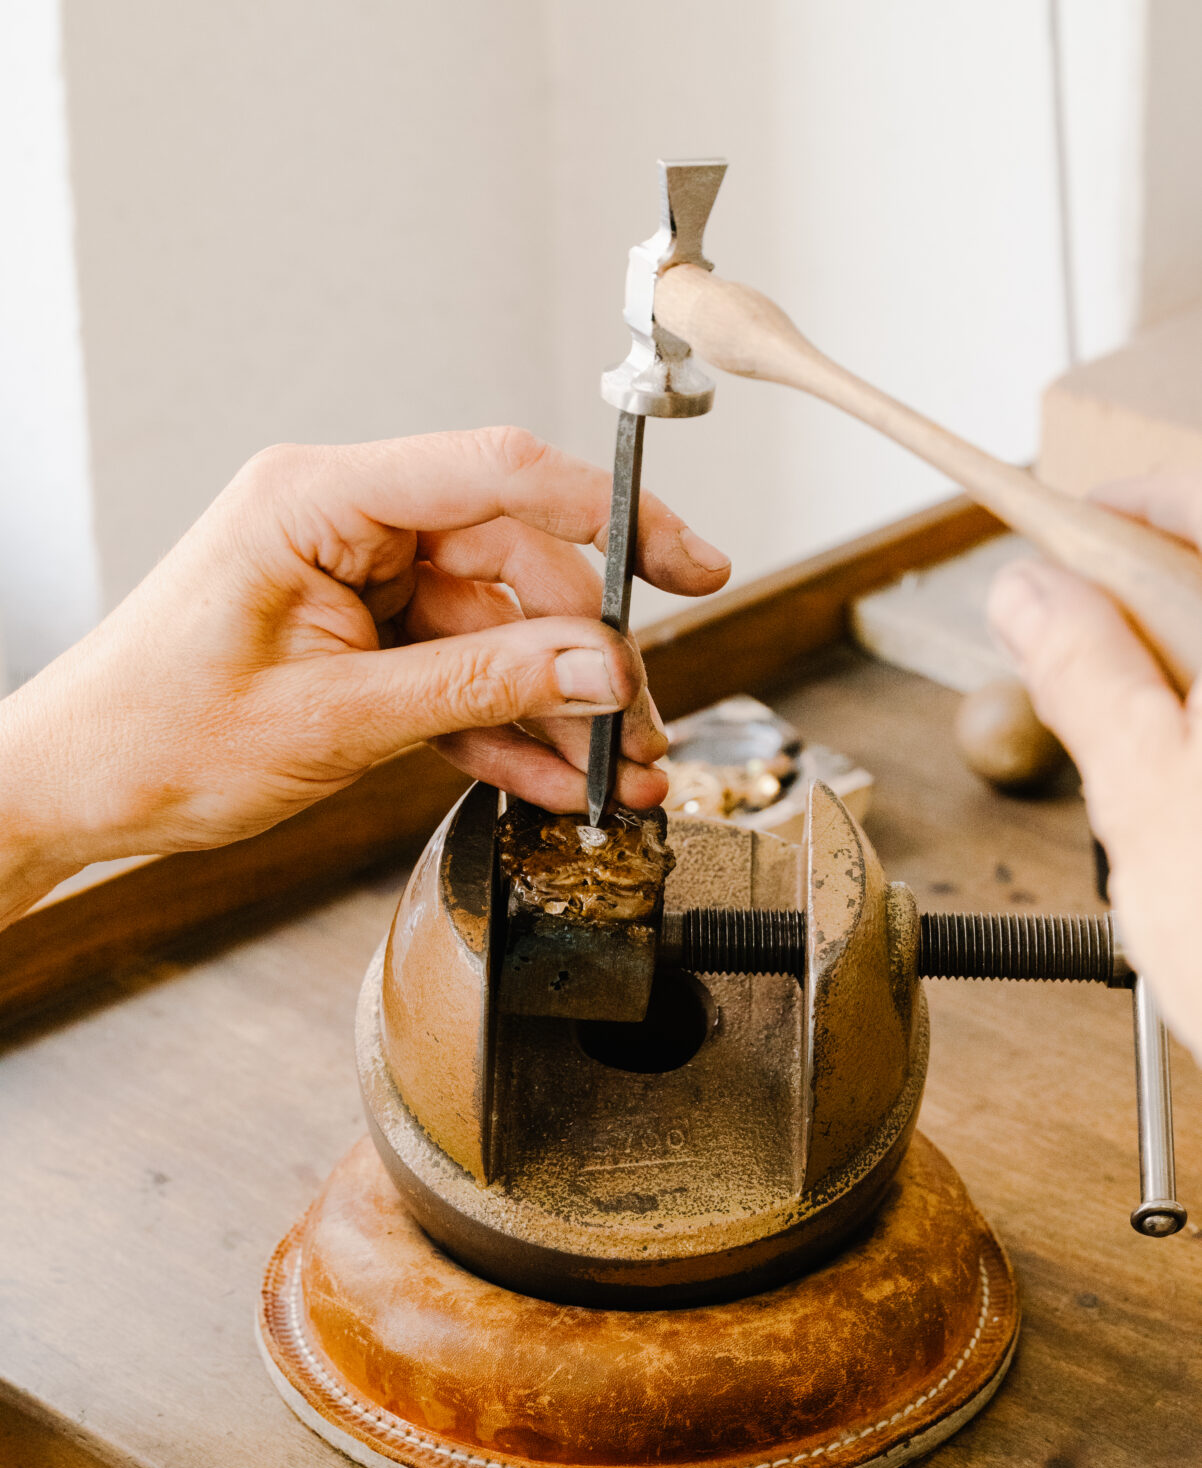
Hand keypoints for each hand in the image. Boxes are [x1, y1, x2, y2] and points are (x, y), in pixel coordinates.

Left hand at [0, 428, 728, 924]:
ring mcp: (358, 588)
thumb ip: (477, 686)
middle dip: (587, 655)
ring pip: (497, 633)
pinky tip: (556, 780)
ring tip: (613, 775)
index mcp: (319, 500)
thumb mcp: (333, 718)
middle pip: (513, 565)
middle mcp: (347, 528)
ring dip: (558, 708)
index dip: (608, 514)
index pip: (496, 474)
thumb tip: (599, 666)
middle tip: (639, 731)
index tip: (687, 565)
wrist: (80, 792)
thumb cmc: (157, 736)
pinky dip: (505, 731)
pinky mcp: (364, 646)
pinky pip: (459, 678)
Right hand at [987, 467, 1201, 1060]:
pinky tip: (1194, 804)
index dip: (1121, 503)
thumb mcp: (1149, 806)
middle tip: (1067, 658)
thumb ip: (1086, 678)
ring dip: (1182, 682)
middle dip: (1144, 605)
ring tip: (1139, 763)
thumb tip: (1028, 592)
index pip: (1201, 502)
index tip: (1053, 527)